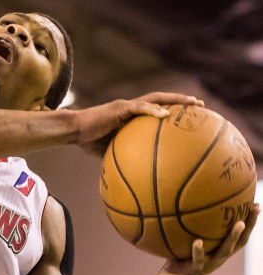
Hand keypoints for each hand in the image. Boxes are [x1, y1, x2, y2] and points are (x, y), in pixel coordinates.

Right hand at [75, 93, 203, 155]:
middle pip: (161, 99)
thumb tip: (135, 175)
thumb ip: (124, 155)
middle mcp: (131, 107)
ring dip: (175, 100)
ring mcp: (126, 106)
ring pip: (155, 99)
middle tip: (200, 105)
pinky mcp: (119, 108)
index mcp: (131, 116)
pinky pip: (140, 108)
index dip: (173, 110)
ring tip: (192, 103)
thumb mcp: (110, 151)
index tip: (190, 115)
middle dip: (181, 100)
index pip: (156, 109)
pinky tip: (166, 115)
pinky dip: (154, 111)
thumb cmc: (88, 141)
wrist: (74, 131)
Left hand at [157, 204, 258, 274]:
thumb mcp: (187, 241)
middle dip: (249, 225)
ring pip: (225, 251)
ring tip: (239, 223)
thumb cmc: (178, 258)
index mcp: (220, 251)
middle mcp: (219, 258)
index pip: (240, 236)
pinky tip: (197, 242)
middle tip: (254, 209)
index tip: (255, 205)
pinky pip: (198, 260)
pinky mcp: (195, 271)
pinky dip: (198, 251)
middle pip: (240, 242)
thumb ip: (192, 227)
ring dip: (233, 237)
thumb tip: (190, 201)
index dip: (250, 223)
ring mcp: (209, 265)